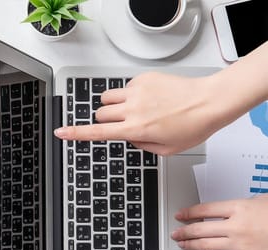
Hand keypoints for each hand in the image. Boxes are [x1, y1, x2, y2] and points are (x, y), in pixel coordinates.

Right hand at [54, 72, 230, 154]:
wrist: (210, 101)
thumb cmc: (193, 126)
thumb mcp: (166, 149)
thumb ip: (141, 146)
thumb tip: (129, 137)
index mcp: (136, 130)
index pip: (97, 133)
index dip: (76, 133)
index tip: (61, 132)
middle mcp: (133, 110)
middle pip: (100, 113)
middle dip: (106, 119)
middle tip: (123, 122)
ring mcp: (137, 92)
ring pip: (108, 97)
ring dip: (114, 104)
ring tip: (132, 108)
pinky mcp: (143, 79)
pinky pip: (126, 86)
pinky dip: (131, 92)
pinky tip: (150, 97)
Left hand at [171, 195, 267, 249]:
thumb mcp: (261, 200)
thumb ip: (241, 206)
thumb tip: (226, 210)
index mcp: (239, 207)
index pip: (205, 209)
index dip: (189, 212)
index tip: (181, 215)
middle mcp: (237, 226)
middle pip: (201, 228)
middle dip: (184, 230)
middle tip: (175, 232)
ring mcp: (241, 244)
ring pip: (207, 244)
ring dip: (190, 244)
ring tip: (181, 243)